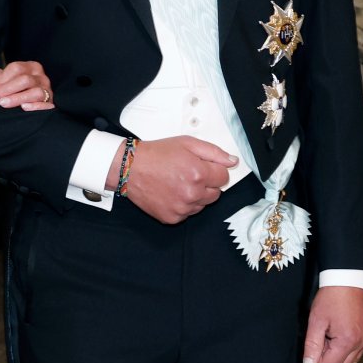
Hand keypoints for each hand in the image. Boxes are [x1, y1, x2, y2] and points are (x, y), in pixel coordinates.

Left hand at [0, 62, 54, 110]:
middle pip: (24, 80)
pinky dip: (36, 106)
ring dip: (17, 98)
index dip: (1, 79)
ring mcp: (47, 90)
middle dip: (6, 88)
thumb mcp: (8, 80)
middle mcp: (41, 77)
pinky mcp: (50, 103)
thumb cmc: (18, 89)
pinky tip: (24, 107)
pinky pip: (45, 104)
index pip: (16, 68)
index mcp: (31, 67)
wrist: (34, 102)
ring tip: (3, 103)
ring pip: (35, 92)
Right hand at [118, 136, 237, 224]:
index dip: (214, 170)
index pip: (224, 178)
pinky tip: (171, 193)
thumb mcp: (187, 144)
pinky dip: (183, 205)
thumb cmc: (156, 155)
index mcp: (199, 173)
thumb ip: (214, 152)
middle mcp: (192, 193)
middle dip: (207, 184)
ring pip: (202, 205)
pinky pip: (187, 214)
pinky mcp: (172, 217)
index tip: (204, 168)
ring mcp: (182, 208)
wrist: (130, 168)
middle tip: (189, 174)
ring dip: (196, 196)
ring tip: (178, 183)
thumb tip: (232, 161)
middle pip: (216, 194)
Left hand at [302, 287, 362, 362]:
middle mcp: (360, 343)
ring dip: (337, 355)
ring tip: (330, 335)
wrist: (348, 280)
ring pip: (350, 362)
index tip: (316, 341)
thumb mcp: (316, 321)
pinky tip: (338, 334)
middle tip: (322, 338)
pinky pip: (356, 353)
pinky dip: (346, 350)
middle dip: (328, 357)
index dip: (317, 357)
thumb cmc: (331, 298)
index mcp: (347, 341)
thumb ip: (312, 345)